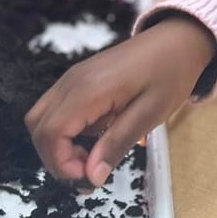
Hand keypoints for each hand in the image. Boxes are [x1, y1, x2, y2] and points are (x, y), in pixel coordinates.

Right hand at [26, 17, 216, 185]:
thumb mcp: (149, 114)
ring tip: (91, 158)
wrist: (178, 39)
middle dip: (56, 159)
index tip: (89, 178)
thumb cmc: (170, 73)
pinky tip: (95, 137)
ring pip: (41, 119)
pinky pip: (56, 109)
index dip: (61, 163)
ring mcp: (72, 78)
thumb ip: (116, 144)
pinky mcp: (78, 80)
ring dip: (58, 146)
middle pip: (38, 128)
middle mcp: (71, 82)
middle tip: (89, 174)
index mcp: (88, 90)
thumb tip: (91, 177)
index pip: (50, 133)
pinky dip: (65, 131)